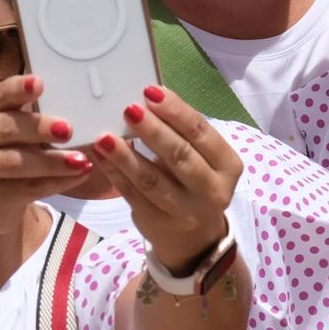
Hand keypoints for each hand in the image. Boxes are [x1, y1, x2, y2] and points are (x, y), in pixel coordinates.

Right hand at [0, 75, 92, 240]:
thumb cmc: (7, 150)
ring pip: (15, 162)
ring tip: (79, 161)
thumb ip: (37, 116)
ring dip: (50, 162)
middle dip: (37, 127)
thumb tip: (83, 106)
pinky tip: (78, 176)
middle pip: (5, 128)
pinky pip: (28, 187)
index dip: (19, 89)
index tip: (40, 83)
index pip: (1, 95)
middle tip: (68, 130)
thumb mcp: (15, 128)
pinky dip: (56, 182)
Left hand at [91, 86, 242, 267]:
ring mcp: (185, 212)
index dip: (176, 111)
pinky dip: (114, 173)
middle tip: (128, 108)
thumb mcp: (201, 159)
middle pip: (180, 156)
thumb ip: (181, 133)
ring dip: (126, 156)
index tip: (150, 91)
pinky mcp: (158, 223)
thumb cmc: (194, 182)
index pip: (202, 133)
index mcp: (228, 166)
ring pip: (152, 180)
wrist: (193, 238)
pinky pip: (132, 195)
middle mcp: (212, 191)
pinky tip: (100, 155)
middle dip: (152, 130)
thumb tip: (146, 97)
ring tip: (105, 136)